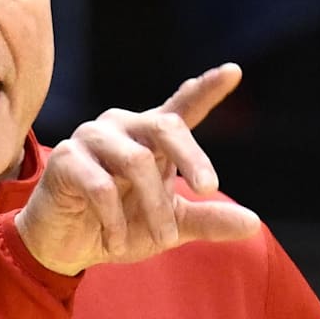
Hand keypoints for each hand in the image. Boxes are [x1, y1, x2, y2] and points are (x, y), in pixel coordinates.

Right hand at [15, 63, 260, 274]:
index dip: (207, 88)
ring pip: (135, 161)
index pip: (181, 107)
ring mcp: (91, 139)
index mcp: (149, 138)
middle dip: (191, 157)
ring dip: (153, 206)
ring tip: (160, 238)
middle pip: (164, 126)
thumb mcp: (169, 227)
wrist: (66, 247)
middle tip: (207, 189)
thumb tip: (253, 223)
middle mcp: (122, 128)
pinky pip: (100, 186)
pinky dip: (115, 220)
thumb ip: (206, 219)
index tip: (233, 71)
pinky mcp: (65, 159)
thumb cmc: (118, 225)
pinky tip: (115, 240)